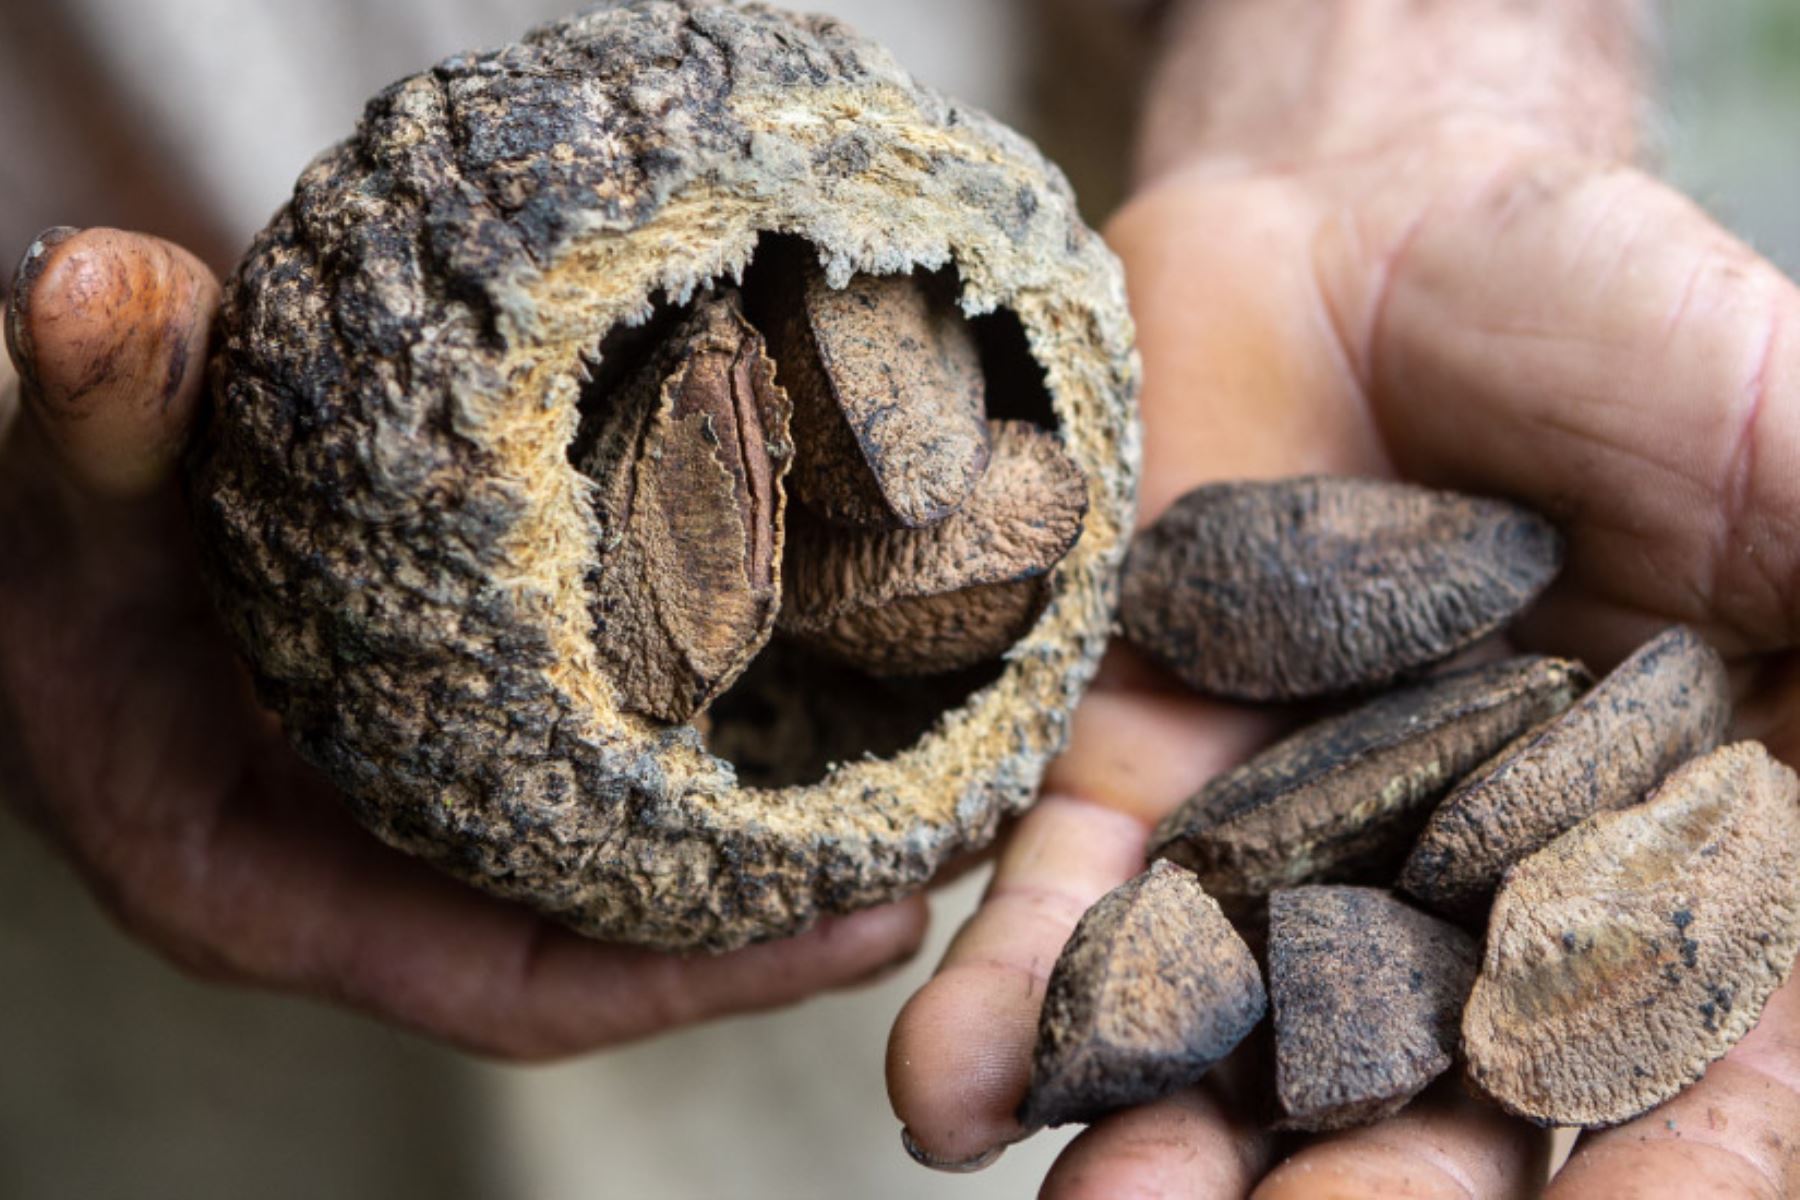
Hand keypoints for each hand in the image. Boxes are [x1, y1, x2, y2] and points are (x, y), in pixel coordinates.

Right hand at [0, 227, 924, 1057]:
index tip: (861, 928)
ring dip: (756, 864)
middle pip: (600, 952)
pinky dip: (702, 779)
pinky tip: (813, 722)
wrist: (42, 534)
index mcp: (266, 890)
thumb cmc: (41, 550)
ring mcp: (404, 830)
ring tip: (924, 804)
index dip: (696, 979)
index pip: (517, 988)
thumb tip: (99, 290)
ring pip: (607, 884)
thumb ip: (103, 416)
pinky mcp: (441, 763)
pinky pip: (593, 799)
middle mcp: (354, 887)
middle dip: (767, 930)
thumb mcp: (65, 485)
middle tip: (942, 861)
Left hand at [887, 4, 1799, 1193]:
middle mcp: (1454, 881)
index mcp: (1648, 834)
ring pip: (1231, 1041)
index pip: (1677, 1042)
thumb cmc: (1597, 314)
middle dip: (1379, 1187)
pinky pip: (1057, 908)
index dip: (1675, 1159)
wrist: (1356, 223)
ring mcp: (1274, 843)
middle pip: (1429, 1086)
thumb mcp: (1779, 434)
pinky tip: (951, 1096)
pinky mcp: (1117, 773)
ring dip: (1167, 1150)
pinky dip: (1006, 1005)